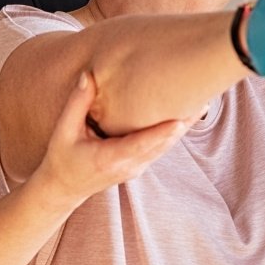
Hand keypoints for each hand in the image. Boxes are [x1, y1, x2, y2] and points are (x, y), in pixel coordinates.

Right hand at [29, 72, 187, 206]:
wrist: (63, 189)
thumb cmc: (62, 158)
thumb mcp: (63, 131)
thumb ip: (77, 104)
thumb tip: (90, 75)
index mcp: (110, 158)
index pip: (142, 144)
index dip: (163, 132)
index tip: (181, 119)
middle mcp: (130, 165)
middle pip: (163, 144)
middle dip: (183, 123)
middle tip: (203, 98)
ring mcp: (137, 168)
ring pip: (165, 147)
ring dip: (183, 126)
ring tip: (200, 101)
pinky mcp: (140, 165)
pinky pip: (160, 148)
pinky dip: (173, 132)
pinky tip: (185, 114)